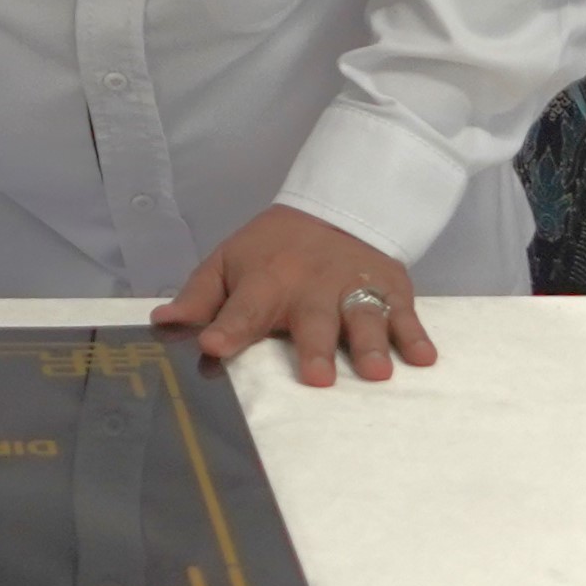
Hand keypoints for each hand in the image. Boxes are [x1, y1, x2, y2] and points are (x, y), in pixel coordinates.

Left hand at [154, 207, 429, 388]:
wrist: (336, 206)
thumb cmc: (272, 249)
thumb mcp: (228, 262)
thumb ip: (199, 297)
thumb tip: (162, 322)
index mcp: (265, 281)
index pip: (242, 309)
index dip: (227, 328)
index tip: (213, 345)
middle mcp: (312, 287)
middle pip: (313, 320)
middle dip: (315, 348)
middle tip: (316, 378)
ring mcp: (355, 288)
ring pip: (364, 317)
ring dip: (370, 345)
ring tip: (375, 374)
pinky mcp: (391, 290)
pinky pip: (406, 315)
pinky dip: (417, 336)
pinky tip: (424, 359)